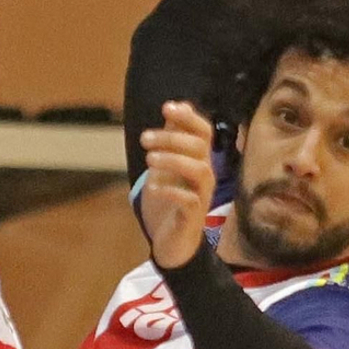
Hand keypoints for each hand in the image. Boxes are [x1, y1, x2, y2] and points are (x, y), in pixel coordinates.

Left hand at [139, 99, 217, 270]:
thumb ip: (172, 138)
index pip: (203, 131)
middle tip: (144, 139)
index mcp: (199, 160)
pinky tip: (154, 188)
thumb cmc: (171, 201)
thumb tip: (175, 105)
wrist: (174, 243)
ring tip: (149, 160)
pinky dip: (172, 191)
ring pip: (200, 170)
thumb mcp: (168, 166)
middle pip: (199, 147)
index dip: (188, 117)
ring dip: (173, 160)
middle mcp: (205, 174)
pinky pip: (190, 200)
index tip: (167, 108)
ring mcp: (201, 195)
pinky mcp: (193, 216)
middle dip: (171, 138)